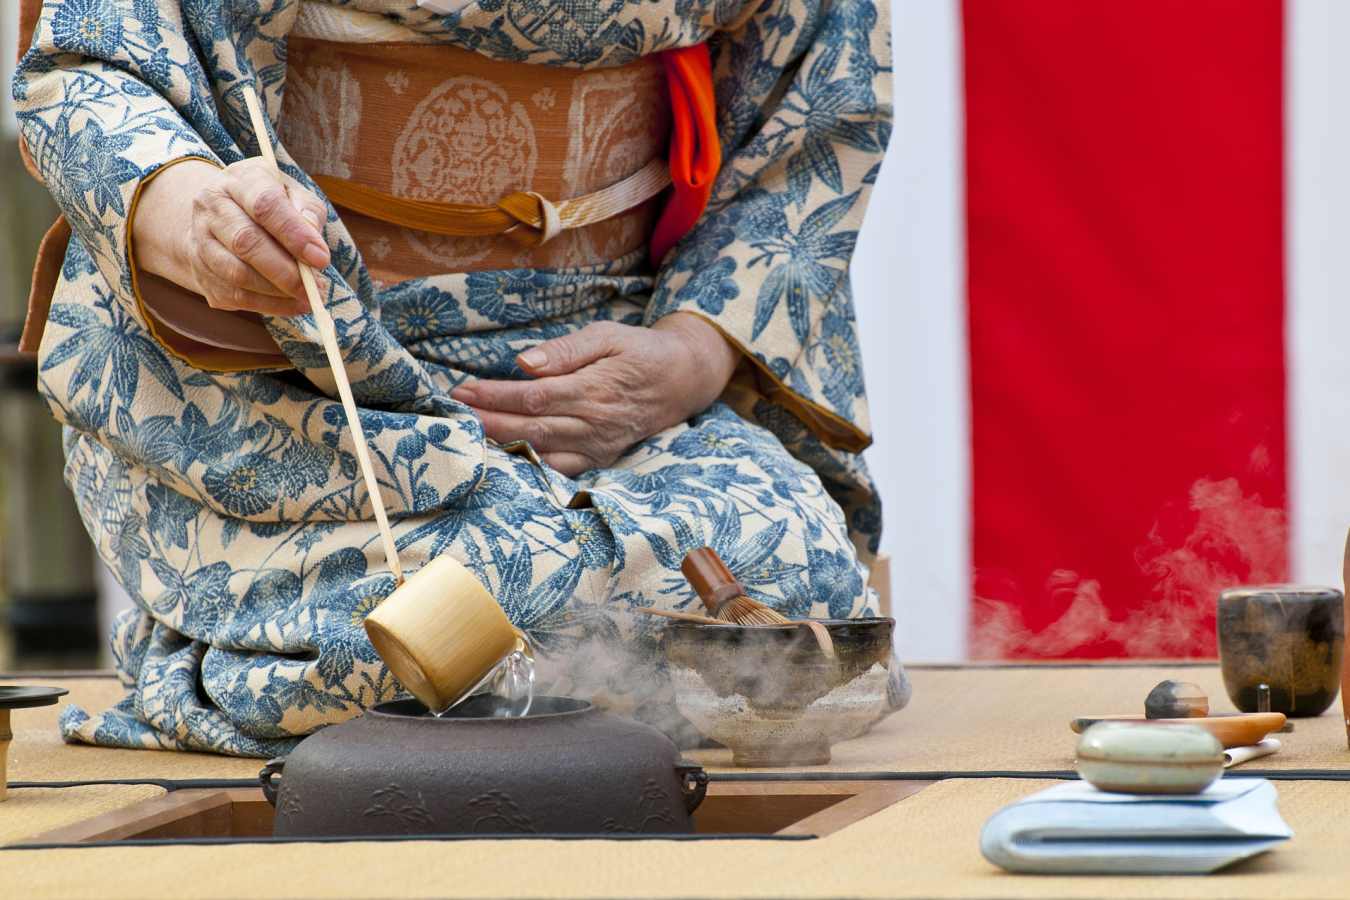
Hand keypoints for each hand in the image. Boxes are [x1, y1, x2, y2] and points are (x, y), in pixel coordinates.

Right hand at [132, 158, 329, 315]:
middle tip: (317, 288)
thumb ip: (307, 213)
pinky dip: (268, 305)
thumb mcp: (293, 194)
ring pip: (236, 274)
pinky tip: (292, 304)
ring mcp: (199, 240)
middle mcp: (211, 206)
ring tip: (308, 298)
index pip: (264, 205)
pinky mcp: (200, 271)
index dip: (294, 234)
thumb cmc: (270, 204)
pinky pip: (233, 295)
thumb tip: (315, 248)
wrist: (222, 216)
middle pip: (245, 242)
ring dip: (277, 292)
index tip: (321, 259)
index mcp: (238, 180)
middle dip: (286, 271)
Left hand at [451, 313, 739, 474]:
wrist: (682, 380)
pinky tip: (505, 458)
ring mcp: (597, 446)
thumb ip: (566, 350)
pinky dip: (531, 467)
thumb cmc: (640, 352)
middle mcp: (594, 424)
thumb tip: (523, 363)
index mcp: (594, 390)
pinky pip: (561, 470)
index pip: (532, 396)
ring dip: (502, 446)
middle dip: (487, 422)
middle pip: (530, 428)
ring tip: (468, 435)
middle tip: (453, 414)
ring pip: (541, 452)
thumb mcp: (607, 335)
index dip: (494, 396)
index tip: (463, 390)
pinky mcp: (600, 458)